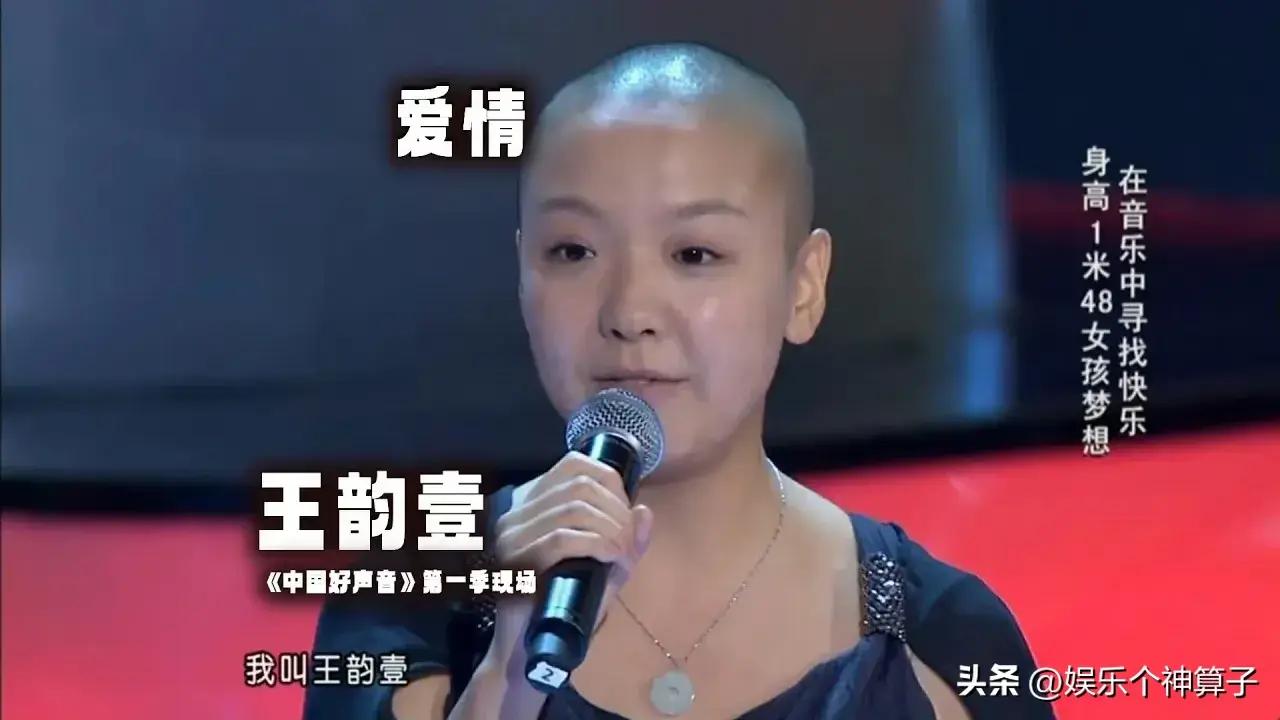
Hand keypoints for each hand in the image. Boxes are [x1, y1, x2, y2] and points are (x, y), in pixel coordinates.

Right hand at [484, 451, 653, 671]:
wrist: (529, 648)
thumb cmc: (565, 602)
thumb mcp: (603, 565)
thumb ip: (626, 539)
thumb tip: (645, 512)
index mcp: (532, 501)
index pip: (574, 464)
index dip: (610, 482)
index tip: (626, 514)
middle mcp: (516, 511)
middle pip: (580, 486)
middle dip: (617, 511)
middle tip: (628, 542)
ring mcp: (511, 536)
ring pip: (574, 510)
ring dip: (612, 530)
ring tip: (623, 555)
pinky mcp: (514, 563)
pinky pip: (563, 539)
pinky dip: (598, 544)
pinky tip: (611, 558)